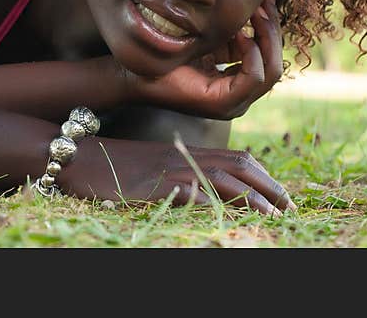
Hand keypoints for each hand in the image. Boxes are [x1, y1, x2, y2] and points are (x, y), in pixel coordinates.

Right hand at [64, 135, 295, 215]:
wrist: (76, 157)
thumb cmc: (114, 166)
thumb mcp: (155, 166)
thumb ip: (183, 171)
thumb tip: (210, 194)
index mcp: (186, 152)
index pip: (237, 158)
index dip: (265, 177)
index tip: (284, 198)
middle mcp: (182, 157)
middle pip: (236, 166)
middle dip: (268, 187)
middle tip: (290, 210)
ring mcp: (167, 170)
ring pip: (218, 177)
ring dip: (249, 196)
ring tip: (272, 215)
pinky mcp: (150, 185)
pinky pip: (184, 191)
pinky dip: (206, 201)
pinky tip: (222, 214)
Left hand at [124, 0, 283, 119]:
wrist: (135, 75)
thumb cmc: (165, 56)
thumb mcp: (207, 41)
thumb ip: (230, 35)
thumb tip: (257, 7)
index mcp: (236, 83)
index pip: (270, 56)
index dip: (271, 26)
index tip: (262, 0)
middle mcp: (240, 97)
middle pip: (275, 61)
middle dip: (273, 28)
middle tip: (265, 0)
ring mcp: (233, 104)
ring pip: (272, 71)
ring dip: (266, 37)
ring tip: (256, 11)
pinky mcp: (223, 104)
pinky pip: (254, 79)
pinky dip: (252, 54)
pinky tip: (240, 34)